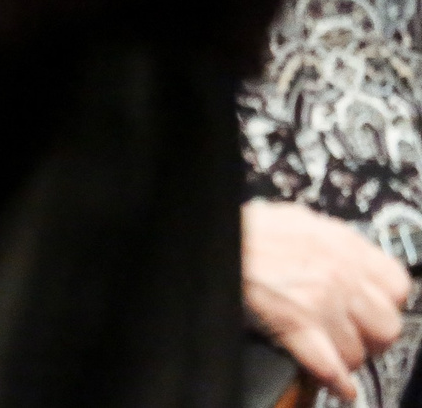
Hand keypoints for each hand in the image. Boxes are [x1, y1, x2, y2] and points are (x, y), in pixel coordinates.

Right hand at [244, 199, 411, 399]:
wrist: (207, 240)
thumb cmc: (242, 231)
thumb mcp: (295, 220)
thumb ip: (328, 241)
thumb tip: (343, 255)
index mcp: (340, 243)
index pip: (395, 286)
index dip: (384, 304)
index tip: (372, 310)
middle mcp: (337, 272)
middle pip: (385, 324)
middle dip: (370, 337)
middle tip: (354, 337)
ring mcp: (319, 300)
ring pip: (357, 350)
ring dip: (343, 356)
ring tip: (329, 353)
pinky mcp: (295, 324)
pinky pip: (329, 364)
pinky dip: (333, 379)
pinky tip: (335, 383)